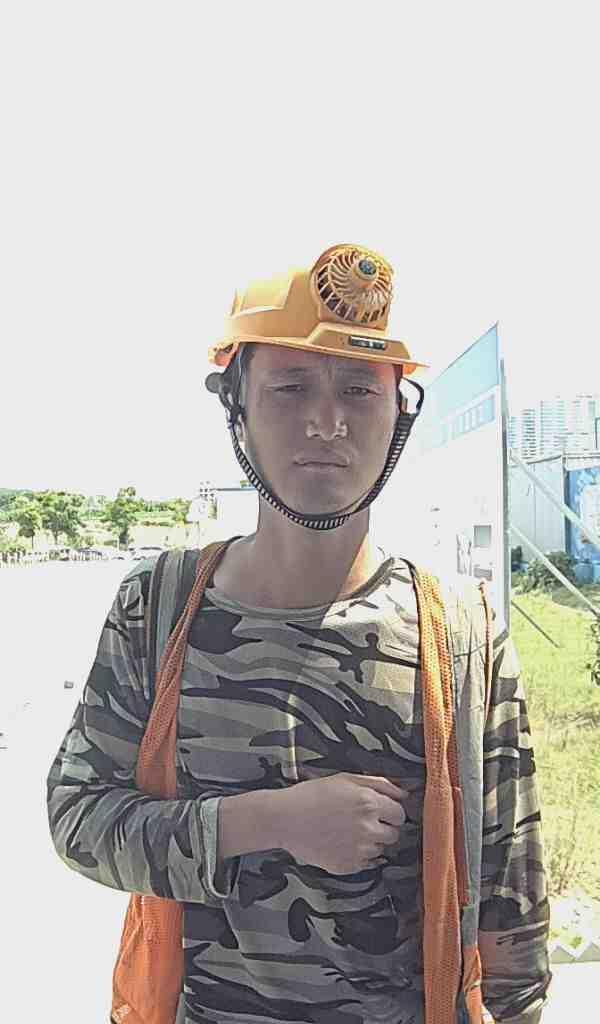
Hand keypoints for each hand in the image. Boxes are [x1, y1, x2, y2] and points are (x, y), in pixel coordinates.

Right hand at [278, 772, 406, 874]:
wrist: (285, 819)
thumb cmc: (314, 794)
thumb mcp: (346, 779)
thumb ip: (379, 784)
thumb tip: (405, 794)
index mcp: (369, 803)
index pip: (400, 814)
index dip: (390, 811)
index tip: (379, 811)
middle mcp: (368, 828)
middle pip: (394, 834)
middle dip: (384, 827)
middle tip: (363, 821)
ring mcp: (359, 850)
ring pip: (381, 849)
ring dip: (371, 842)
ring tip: (348, 832)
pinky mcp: (348, 866)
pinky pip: (367, 863)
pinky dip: (359, 855)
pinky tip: (342, 843)